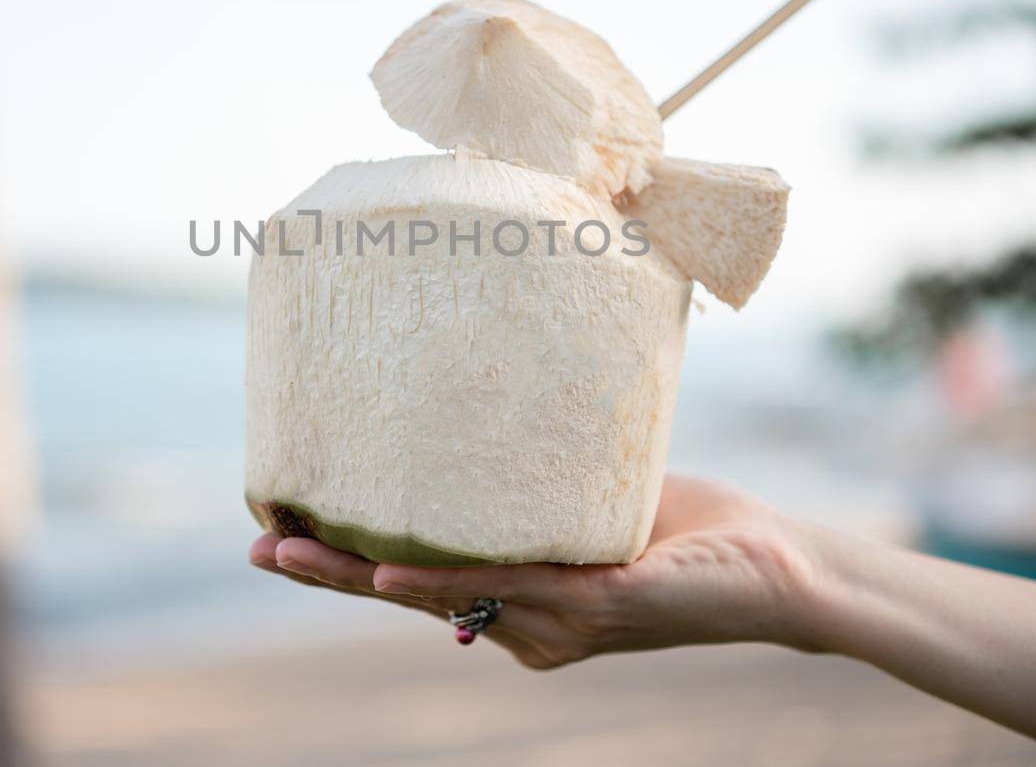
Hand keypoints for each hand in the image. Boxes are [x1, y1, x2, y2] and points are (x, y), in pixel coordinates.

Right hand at [248, 475, 819, 669]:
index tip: (286, 529)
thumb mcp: (596, 496)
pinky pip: (504, 590)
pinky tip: (388, 573)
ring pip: (436, 594)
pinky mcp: (595, 606)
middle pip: (404, 594)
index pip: (416, 577)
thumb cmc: (690, 527)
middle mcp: (525, 624)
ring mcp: (555, 623)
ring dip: (356, 576)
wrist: (778, 564)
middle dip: (326, 573)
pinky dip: (440, 582)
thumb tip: (485, 411)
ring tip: (288, 553)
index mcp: (519, 600)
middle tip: (257, 546)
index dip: (349, 558)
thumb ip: (541, 477)